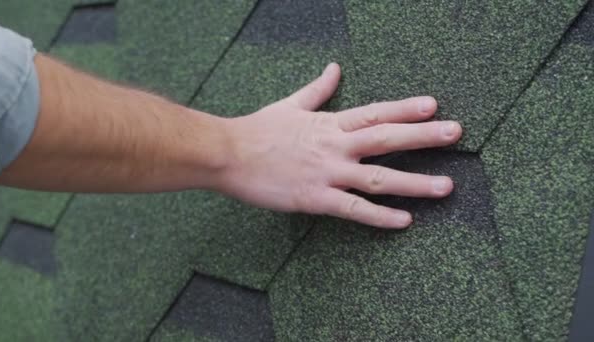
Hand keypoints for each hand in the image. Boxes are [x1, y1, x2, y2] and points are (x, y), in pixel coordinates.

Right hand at [218, 63, 461, 228]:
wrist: (227, 154)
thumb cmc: (258, 130)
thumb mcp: (290, 105)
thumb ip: (318, 89)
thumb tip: (335, 68)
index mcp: (329, 123)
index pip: (375, 112)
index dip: (405, 108)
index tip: (433, 106)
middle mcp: (334, 146)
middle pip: (386, 139)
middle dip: (423, 136)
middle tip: (456, 133)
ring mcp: (327, 173)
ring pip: (379, 177)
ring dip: (414, 182)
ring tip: (446, 186)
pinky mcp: (315, 198)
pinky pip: (354, 208)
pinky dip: (380, 216)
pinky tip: (405, 220)